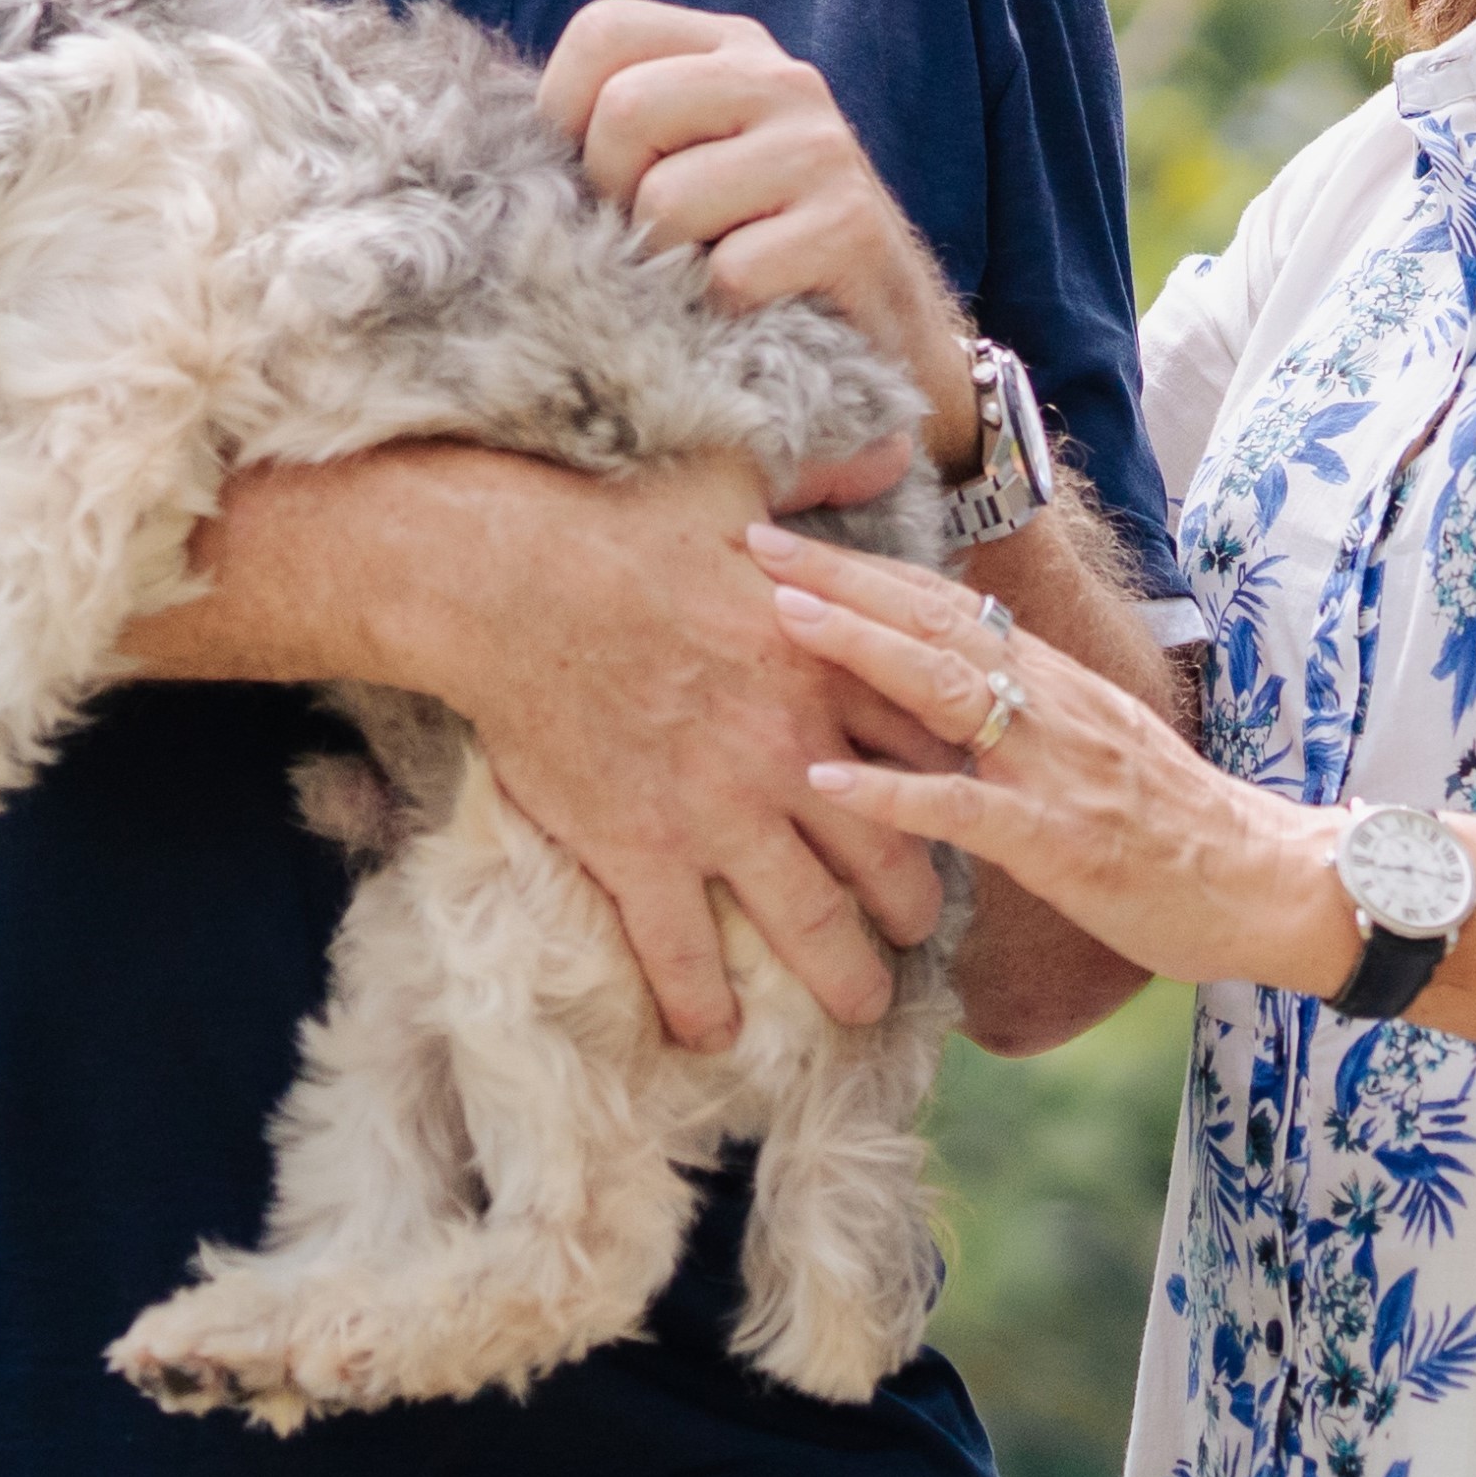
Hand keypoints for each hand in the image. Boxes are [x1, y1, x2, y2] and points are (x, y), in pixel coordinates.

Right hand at [355, 454, 957, 1049]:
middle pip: (891, 854)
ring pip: (812, 926)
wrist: (514, 578)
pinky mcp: (642, 852)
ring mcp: (719, 812)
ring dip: (845, 980)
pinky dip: (703, 1006)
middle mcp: (790, 751)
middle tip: (918, 933)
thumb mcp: (740, 481)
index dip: (954, 787)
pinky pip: (686, 956)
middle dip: (917, 906)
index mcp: (825, 664)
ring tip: (860, 1009)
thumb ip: (824, 477)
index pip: (926, 744)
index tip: (962, 810)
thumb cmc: (622, 523)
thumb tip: (883, 442)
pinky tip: (710, 1034)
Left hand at [540, 0, 977, 468]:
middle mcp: (781, 79)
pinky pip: (727, 271)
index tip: (588, 180)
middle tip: (650, 240)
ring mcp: (821, 148)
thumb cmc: (756, 246)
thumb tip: (494, 141)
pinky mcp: (849, 226)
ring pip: (667, 201)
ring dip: (667, 264)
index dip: (563, 110)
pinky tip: (752, 312)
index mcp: (730, 47)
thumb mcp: (691, 159)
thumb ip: (616, 130)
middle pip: (625, 111)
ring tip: (705, 276)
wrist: (889, 334)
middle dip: (612, 196)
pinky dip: (720, 311)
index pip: (603, 30)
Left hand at [752, 524, 1354, 995]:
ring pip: (946, 688)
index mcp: (1055, 681)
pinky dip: (892, 792)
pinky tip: (827, 781)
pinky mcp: (1062, 840)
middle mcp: (1052, 702)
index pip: (949, 602)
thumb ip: (1023, 716)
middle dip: (843, 579)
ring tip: (781, 620)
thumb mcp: (1094, 748)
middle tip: (756, 542)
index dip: (869, 568)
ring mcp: (1057, 767)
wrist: (1272, 882)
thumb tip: (943, 693)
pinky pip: (964, 809)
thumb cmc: (1176, 827)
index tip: (796, 536)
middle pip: (935, 620)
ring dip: (860, 649)